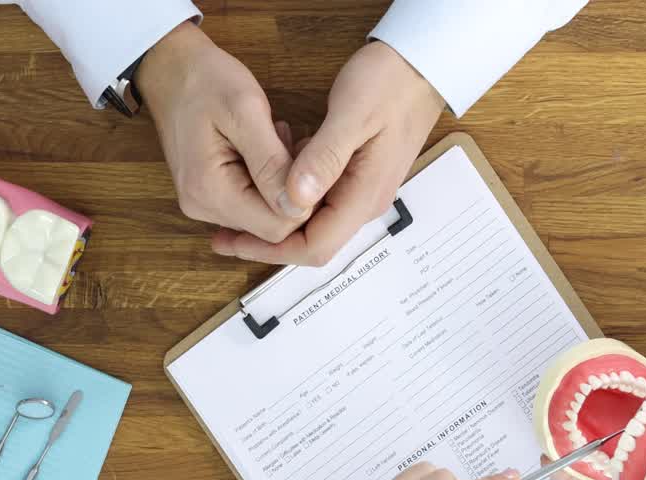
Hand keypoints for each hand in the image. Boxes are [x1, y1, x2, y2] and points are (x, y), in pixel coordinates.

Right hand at [136, 21, 300, 242]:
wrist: (171, 70)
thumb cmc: (205, 82)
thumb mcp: (246, 112)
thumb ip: (272, 163)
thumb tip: (297, 207)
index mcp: (210, 193)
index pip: (277, 228)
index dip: (303, 199)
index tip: (304, 154)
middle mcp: (204, 209)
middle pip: (272, 226)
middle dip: (292, 189)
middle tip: (286, 141)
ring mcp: (205, 206)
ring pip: (266, 215)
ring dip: (281, 181)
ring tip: (273, 140)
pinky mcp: (210, 198)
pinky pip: (253, 203)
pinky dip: (268, 180)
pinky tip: (264, 150)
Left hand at [212, 40, 445, 265]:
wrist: (421, 66)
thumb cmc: (390, 83)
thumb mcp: (352, 114)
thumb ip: (323, 159)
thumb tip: (294, 198)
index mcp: (364, 195)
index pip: (316, 246)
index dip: (272, 248)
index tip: (234, 239)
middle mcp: (365, 202)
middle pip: (312, 240)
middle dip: (267, 238)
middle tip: (223, 232)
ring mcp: (362, 189)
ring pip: (313, 219)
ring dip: (277, 213)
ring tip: (238, 199)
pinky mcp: (357, 175)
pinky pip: (319, 197)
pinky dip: (290, 191)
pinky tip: (269, 169)